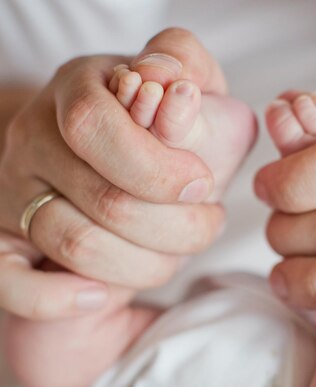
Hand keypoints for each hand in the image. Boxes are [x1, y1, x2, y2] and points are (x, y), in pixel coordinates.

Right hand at [0, 29, 229, 318]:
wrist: (85, 152)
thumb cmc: (146, 127)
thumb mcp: (174, 83)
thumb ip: (186, 69)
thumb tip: (180, 94)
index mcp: (74, 92)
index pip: (95, 126)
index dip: (157, 168)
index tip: (203, 186)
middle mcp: (32, 141)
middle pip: (104, 200)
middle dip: (176, 228)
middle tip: (209, 224)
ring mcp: (12, 194)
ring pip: (77, 246)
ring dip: (146, 266)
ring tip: (178, 254)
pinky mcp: (4, 242)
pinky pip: (12, 284)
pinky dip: (57, 299)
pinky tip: (101, 297)